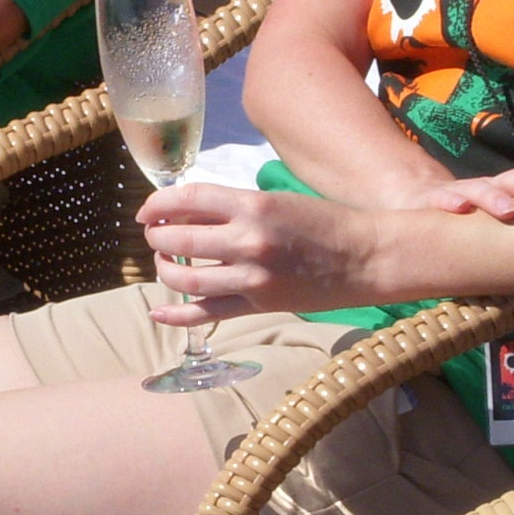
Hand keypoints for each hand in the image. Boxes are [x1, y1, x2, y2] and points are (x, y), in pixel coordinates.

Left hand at [136, 183, 386, 327]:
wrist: (365, 257)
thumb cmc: (324, 222)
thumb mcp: (277, 201)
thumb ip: (233, 208)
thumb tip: (185, 214)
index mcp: (253, 206)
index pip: (187, 199)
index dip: (158, 204)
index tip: (148, 210)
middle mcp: (248, 241)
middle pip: (178, 240)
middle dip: (157, 237)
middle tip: (155, 236)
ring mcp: (252, 277)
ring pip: (185, 278)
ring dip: (164, 270)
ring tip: (165, 264)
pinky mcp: (259, 305)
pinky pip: (207, 313)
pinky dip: (177, 315)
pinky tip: (158, 312)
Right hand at [405, 163, 513, 220]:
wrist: (416, 202)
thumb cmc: (470, 222)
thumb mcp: (501, 224)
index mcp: (511, 192)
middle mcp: (490, 188)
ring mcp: (461, 193)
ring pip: (481, 189)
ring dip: (496, 198)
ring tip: (509, 211)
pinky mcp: (432, 204)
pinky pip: (442, 202)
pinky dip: (451, 204)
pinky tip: (459, 209)